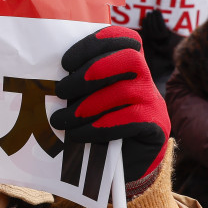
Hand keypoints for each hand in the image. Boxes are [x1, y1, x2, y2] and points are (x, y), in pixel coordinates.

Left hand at [51, 26, 169, 194]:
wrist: (120, 167)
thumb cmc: (97, 128)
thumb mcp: (87, 100)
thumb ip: (80, 84)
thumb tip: (51, 77)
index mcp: (129, 67)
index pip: (124, 39)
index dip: (95, 43)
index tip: (66, 62)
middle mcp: (146, 80)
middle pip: (129, 58)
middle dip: (91, 72)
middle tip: (61, 91)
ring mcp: (155, 103)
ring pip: (125, 92)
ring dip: (87, 105)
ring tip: (62, 120)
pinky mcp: (156, 128)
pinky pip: (131, 120)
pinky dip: (100, 126)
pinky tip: (79, 135)